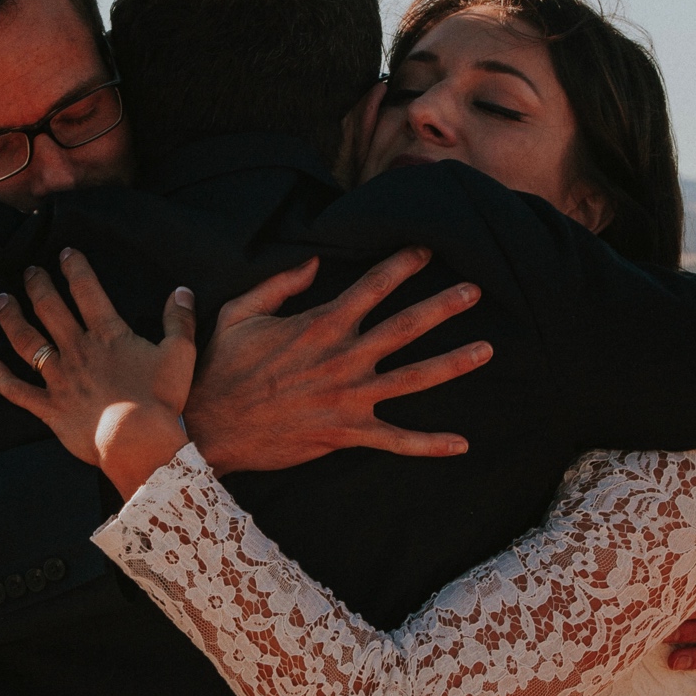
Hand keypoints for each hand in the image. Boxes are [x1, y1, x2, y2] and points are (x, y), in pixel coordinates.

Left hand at [0, 248, 194, 496]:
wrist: (137, 441)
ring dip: (11, 318)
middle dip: (38, 285)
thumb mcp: (180, 355)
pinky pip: (17, 390)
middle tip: (30, 271)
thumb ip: (179, 320)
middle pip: (50, 308)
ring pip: (27, 341)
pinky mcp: (49, 407)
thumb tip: (181, 290)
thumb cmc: (161, 399)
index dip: (74, 268)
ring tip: (1, 300)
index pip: (86, 291)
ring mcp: (59, 379)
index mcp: (108, 335)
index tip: (64, 252)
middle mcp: (77, 350)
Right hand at [185, 247, 494, 472]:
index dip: (402, 265)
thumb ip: (279, 284)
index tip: (428, 250)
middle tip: (476, 289)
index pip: (371, 287)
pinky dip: (429, 444)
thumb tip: (313, 261)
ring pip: (413, 378)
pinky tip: (461, 443)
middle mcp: (343, 357)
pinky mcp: (345, 432)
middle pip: (405, 326)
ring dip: (453, 363)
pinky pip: (395, 440)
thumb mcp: (240, 313)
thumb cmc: (221, 368)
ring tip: (486, 349)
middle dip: (443, 304)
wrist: (209, 427)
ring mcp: (349, 397)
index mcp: (320, 324)